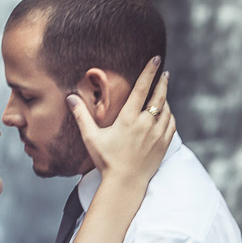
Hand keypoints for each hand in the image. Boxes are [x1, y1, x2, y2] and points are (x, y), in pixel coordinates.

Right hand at [67, 56, 174, 185]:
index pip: (142, 88)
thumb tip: (70, 98)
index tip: (156, 59)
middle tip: (164, 73)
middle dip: (162, 82)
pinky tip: (166, 113)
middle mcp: (145, 123)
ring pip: (166, 109)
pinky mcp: (164, 144)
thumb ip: (82, 116)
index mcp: (128, 119)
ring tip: (162, 94)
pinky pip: (171, 124)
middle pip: (159, 96)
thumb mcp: (91, 138)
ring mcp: (157, 134)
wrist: (125, 183)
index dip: (149, 72)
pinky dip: (169, 115)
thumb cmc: (106, 161)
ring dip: (165, 99)